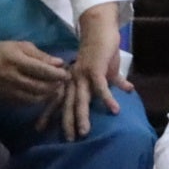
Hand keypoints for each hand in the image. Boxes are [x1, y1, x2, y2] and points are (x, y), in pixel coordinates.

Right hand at [0, 40, 70, 103]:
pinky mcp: (5, 99)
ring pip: (34, 97)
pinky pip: (26, 103)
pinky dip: (38, 100)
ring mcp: (7, 90)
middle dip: (55, 85)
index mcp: (15, 60)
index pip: (41, 70)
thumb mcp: (20, 46)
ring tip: (56, 88)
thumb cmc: (1, 51)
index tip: (67, 73)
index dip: (57, 74)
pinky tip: (43, 94)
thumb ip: (40, 55)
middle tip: (64, 82)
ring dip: (48, 94)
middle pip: (39, 86)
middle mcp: (11, 76)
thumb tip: (60, 63)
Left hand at [48, 12, 125, 140]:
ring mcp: (83, 75)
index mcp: (71, 80)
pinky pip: (101, 88)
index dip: (49, 114)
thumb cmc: (102, 51)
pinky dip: (108, 99)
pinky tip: (115, 110)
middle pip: (68, 104)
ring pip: (81, 100)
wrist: (100, 29)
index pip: (57, 100)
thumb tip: (129, 89)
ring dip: (82, 116)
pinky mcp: (96, 70)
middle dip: (67, 122)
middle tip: (67, 139)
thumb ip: (114, 82)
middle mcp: (73, 80)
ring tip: (85, 132)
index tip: (40, 129)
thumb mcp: (106, 70)